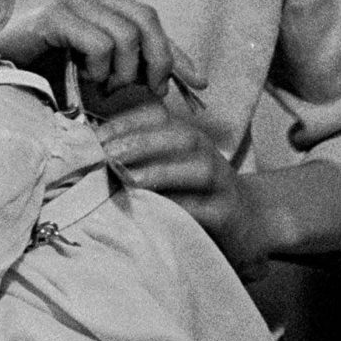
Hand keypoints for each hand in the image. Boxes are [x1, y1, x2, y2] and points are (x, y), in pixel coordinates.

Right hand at [0, 0, 203, 100]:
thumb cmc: (24, 62)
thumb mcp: (78, 64)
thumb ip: (111, 65)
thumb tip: (155, 83)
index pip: (147, 17)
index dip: (176, 50)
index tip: (199, 81)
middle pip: (146, 20)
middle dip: (160, 60)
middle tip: (151, 92)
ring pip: (127, 34)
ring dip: (124, 72)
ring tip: (106, 90)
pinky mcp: (54, 14)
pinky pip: (100, 43)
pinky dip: (101, 68)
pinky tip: (85, 80)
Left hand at [96, 98, 271, 278]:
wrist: (250, 223)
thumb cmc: (196, 195)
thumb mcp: (171, 170)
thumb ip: (139, 161)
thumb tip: (90, 157)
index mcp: (188, 139)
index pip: (159, 117)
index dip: (127, 121)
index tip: (97, 135)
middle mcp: (207, 154)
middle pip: (180, 137)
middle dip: (142, 142)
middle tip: (109, 155)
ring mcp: (223, 184)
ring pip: (199, 169)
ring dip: (163, 171)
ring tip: (131, 179)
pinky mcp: (229, 214)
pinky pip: (207, 209)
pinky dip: (182, 208)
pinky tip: (156, 210)